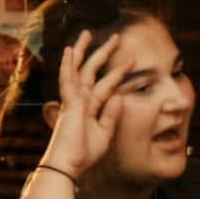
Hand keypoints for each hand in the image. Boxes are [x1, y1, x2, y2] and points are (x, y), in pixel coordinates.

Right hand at [45, 24, 125, 181]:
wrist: (70, 165)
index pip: (105, 85)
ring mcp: (73, 100)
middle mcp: (80, 100)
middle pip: (92, 71)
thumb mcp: (105, 133)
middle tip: (114, 37)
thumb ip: (111, 114)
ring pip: (79, 69)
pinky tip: (69, 51)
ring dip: (83, 51)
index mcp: (89, 108)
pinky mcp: (69, 103)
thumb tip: (120, 96)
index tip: (131, 60)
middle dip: (102, 53)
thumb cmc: (84, 154)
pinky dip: (68, 64)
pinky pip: (68, 80)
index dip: (118, 73)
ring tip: (87, 33)